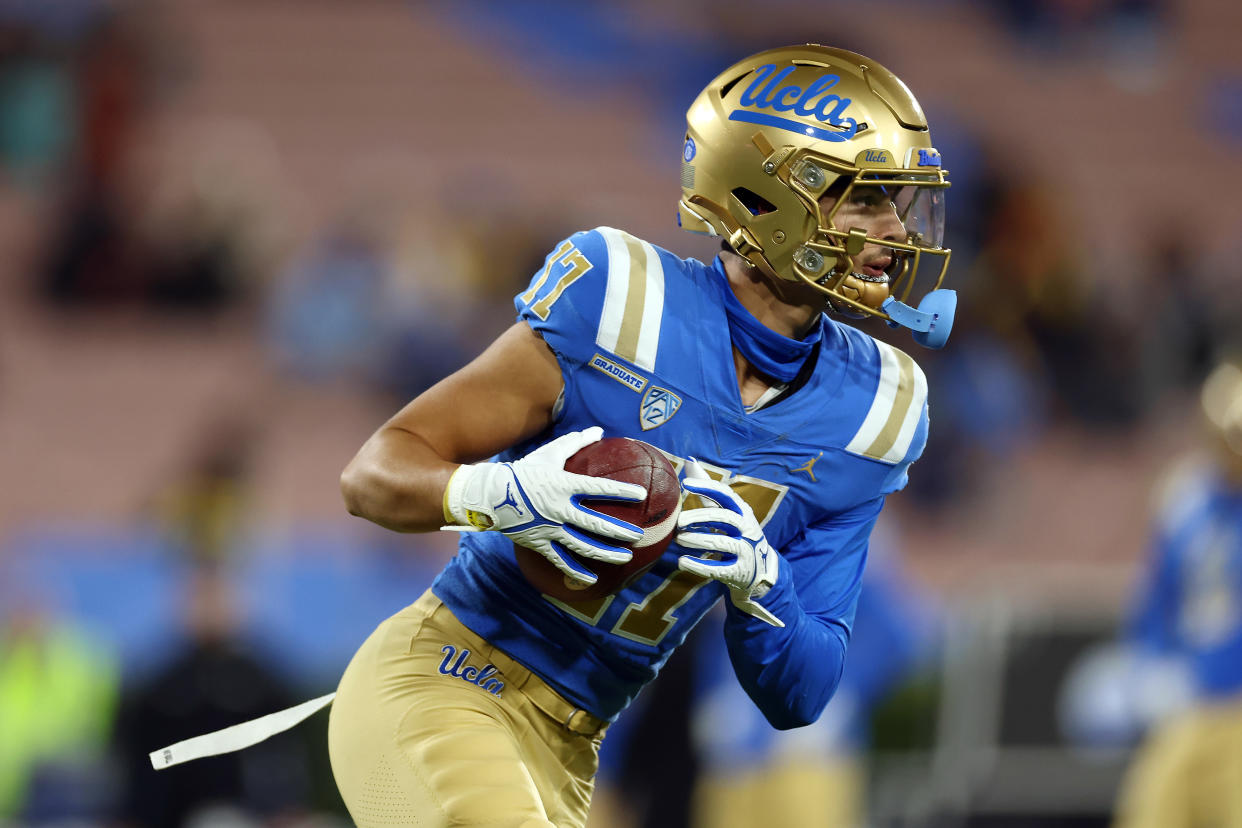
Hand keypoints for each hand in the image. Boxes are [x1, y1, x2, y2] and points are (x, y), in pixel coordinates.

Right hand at [443, 427, 646, 584]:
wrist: (491, 495)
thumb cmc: (523, 471)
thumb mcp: (549, 454)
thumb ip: (575, 443)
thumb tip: (598, 430)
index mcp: (564, 485)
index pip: (599, 488)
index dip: (621, 491)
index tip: (641, 495)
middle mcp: (560, 509)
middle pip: (596, 524)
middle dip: (620, 531)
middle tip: (639, 535)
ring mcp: (550, 529)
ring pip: (583, 546)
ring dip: (606, 553)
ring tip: (626, 557)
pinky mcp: (540, 543)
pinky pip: (560, 561)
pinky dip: (576, 572)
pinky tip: (592, 580)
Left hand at [676, 459, 783, 627]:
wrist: (760, 569)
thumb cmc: (735, 533)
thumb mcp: (727, 511)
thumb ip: (709, 490)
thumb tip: (690, 462)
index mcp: (742, 511)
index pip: (725, 494)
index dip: (706, 487)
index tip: (685, 484)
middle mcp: (746, 529)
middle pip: (723, 518)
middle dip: (699, 517)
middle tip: (678, 522)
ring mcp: (745, 551)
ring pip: (720, 543)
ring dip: (697, 540)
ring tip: (678, 540)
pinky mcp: (739, 571)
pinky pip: (719, 569)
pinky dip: (699, 565)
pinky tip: (682, 562)